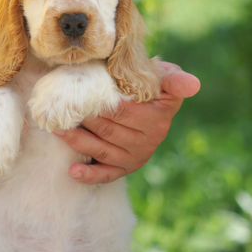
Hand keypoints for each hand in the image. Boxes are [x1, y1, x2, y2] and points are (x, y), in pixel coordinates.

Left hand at [54, 61, 200, 183]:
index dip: (102, 104)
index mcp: (159, 117)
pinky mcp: (126, 168)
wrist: (149, 101)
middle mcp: (150, 140)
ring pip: (103, 150)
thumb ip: (174, 79)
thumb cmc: (151, 83)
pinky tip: (73, 172)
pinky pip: (107, 175)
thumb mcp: (165, 76)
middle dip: (83, 120)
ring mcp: (137, 156)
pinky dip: (89, 175)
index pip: (124, 112)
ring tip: (57, 129)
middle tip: (60, 109)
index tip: (82, 95)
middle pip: (109, 130)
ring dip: (78, 142)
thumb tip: (194, 85)